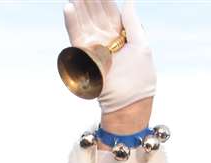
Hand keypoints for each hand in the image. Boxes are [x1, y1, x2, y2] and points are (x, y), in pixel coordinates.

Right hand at [63, 0, 155, 119]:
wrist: (130, 103)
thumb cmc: (140, 78)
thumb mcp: (141, 45)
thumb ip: (132, 22)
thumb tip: (129, 0)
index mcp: (118, 33)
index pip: (109, 8)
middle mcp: (103, 37)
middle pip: (94, 10)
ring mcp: (92, 45)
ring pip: (83, 18)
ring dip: (78, 4)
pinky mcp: (84, 55)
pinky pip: (75, 35)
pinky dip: (71, 21)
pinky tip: (68, 7)